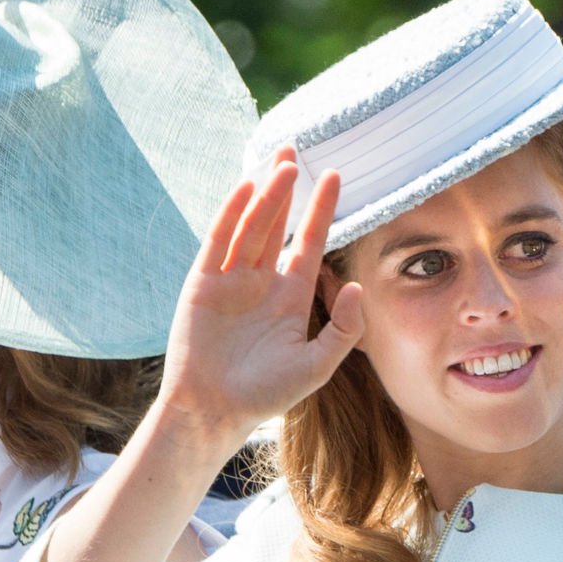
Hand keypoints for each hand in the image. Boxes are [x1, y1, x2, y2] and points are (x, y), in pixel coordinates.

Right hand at [157, 151, 362, 451]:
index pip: (309, 245)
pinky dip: (232, 214)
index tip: (335, 177)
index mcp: (290, 298)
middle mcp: (262, 283)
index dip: (322, 212)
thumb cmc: (267, 394)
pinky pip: (219, 241)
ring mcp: (231, 281)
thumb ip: (343, 328)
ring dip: (265, 195)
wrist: (216, 410)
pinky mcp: (203, 283)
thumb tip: (358, 286)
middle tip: (296, 150)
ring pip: (251, 227)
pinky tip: (247, 188)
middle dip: (287, 189)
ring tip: (282, 162)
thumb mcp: (317, 365)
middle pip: (278, 225)